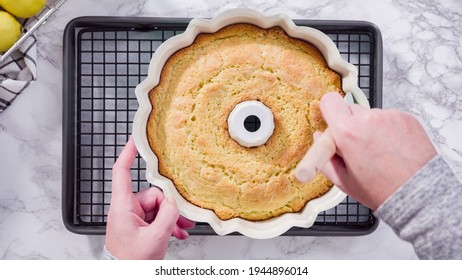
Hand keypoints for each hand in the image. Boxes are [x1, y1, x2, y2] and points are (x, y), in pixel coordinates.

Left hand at [106, 136, 194, 258]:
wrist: (127, 276)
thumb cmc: (130, 262)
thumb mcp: (155, 238)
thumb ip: (168, 215)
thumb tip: (175, 203)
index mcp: (123, 207)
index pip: (121, 172)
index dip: (128, 153)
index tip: (137, 139)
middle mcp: (127, 209)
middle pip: (153, 194)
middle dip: (170, 206)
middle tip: (181, 219)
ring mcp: (133, 218)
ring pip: (158, 207)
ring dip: (171, 217)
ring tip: (181, 229)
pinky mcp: (140, 225)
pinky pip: (157, 217)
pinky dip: (168, 224)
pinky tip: (177, 233)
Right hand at [308, 92, 436, 209]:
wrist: (419, 192)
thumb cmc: (382, 190)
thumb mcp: (344, 181)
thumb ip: (325, 156)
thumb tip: (320, 137)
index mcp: (348, 132)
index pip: (329, 101)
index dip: (329, 111)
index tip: (333, 122)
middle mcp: (368, 118)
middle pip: (350, 109)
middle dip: (350, 124)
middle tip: (357, 145)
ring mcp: (389, 116)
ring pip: (370, 115)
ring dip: (370, 128)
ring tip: (380, 151)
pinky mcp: (406, 117)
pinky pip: (389, 118)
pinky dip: (388, 129)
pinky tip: (393, 148)